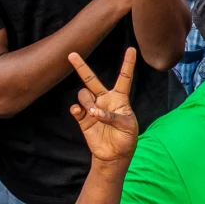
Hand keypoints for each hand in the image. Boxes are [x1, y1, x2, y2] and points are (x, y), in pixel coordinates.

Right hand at [66, 49, 139, 167]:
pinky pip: (76, 108)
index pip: (124, 77)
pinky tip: (81, 112)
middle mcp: (104, 100)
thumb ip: (113, 117)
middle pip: (91, 80)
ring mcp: (92, 108)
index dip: (128, 63)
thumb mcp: (128, 126)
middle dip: (81, 67)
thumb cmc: (127, 138)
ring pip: (83, 94)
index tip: (131, 49)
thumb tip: (95, 112)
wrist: (114, 154)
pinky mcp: (83, 119)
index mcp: (120, 98)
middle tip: (72, 54)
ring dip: (87, 101)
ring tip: (93, 113)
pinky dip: (77, 109)